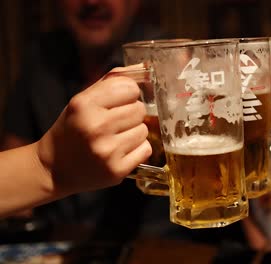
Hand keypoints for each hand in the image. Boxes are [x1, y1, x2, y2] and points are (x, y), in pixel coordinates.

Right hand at [36, 67, 151, 194]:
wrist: (54, 169)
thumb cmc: (72, 129)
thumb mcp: (82, 100)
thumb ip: (111, 81)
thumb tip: (144, 67)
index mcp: (83, 105)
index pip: (129, 88)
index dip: (127, 94)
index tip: (119, 102)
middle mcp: (95, 127)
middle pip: (140, 109)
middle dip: (132, 114)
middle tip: (116, 123)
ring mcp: (107, 151)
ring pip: (144, 130)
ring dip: (135, 133)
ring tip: (117, 138)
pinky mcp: (116, 170)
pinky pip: (146, 150)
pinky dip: (138, 150)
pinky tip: (121, 151)